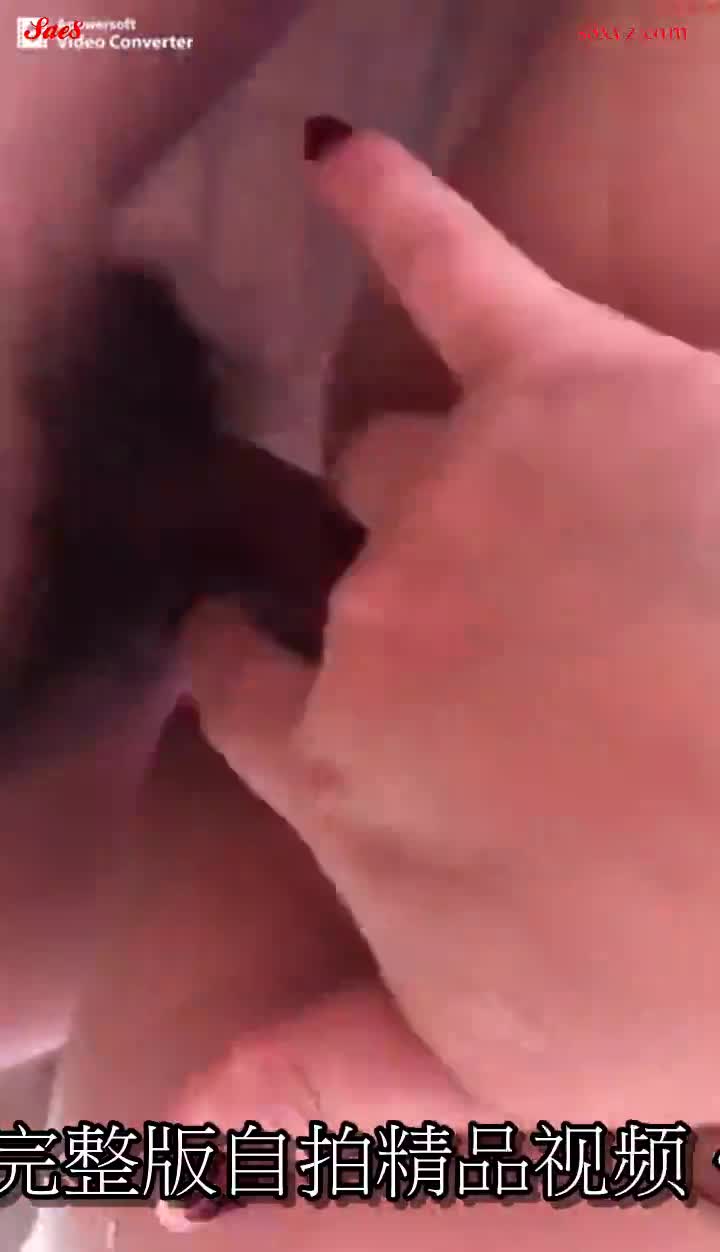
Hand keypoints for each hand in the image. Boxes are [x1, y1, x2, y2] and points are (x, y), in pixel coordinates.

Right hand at [182, 128, 719, 1139]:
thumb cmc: (691, 980)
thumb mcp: (501, 1079)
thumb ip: (324, 1096)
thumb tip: (161, 1185)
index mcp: (343, 763)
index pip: (245, 686)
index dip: (246, 662)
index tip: (248, 646)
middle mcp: (368, 619)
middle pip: (329, 557)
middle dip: (352, 567)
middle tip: (401, 575)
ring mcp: (459, 493)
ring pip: (389, 443)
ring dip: (418, 460)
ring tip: (475, 470)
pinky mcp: (566, 381)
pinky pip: (445, 261)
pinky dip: (385, 198)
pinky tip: (333, 153)